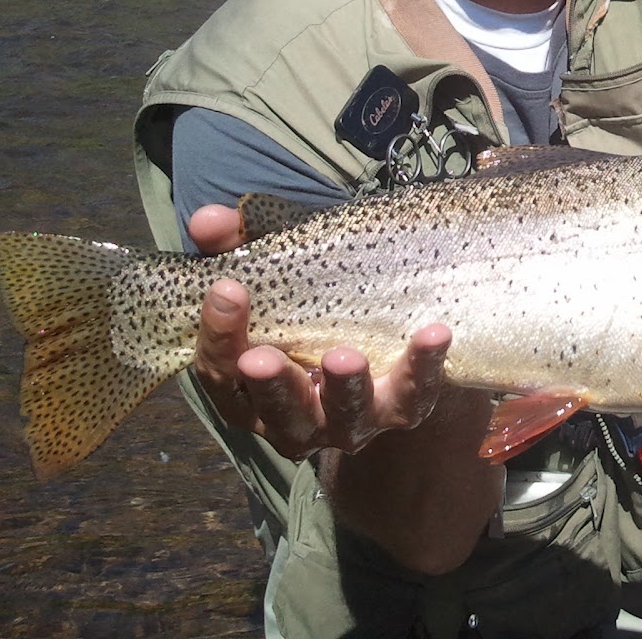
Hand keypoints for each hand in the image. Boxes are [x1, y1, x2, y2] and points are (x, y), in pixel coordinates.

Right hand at [187, 205, 469, 458]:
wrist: (377, 332)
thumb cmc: (306, 301)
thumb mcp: (270, 271)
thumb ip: (235, 246)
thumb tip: (208, 220)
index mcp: (249, 389)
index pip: (222, 373)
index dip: (219, 336)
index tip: (226, 289)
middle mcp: (295, 418)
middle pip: (278, 411)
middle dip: (271, 384)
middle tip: (262, 357)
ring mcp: (350, 421)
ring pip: (345, 416)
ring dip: (343, 388)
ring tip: (344, 357)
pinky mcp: (401, 408)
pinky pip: (414, 397)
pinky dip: (423, 369)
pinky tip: (434, 334)